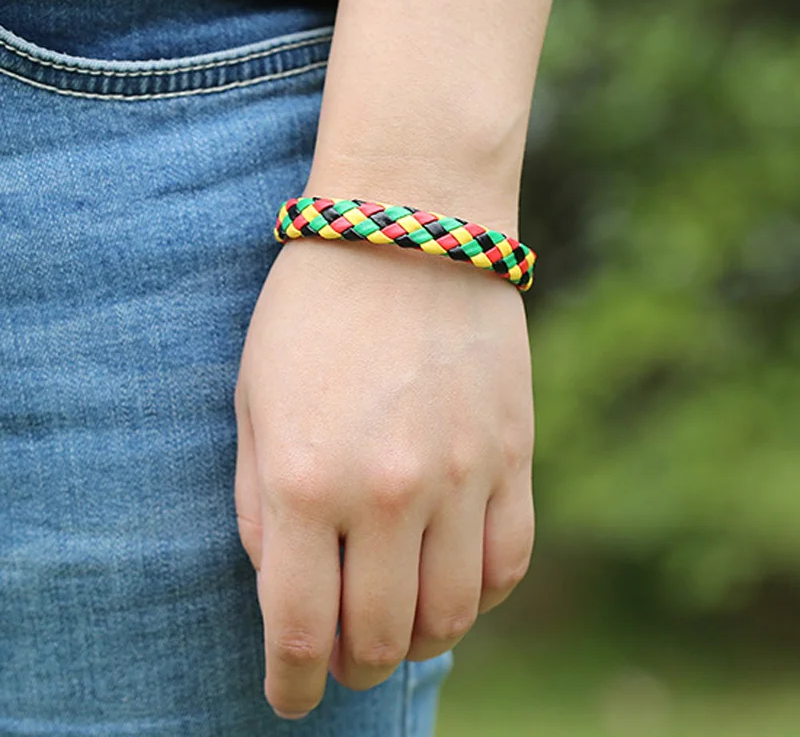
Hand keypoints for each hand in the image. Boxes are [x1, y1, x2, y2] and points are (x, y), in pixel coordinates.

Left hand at [234, 234, 534, 718]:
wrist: (409, 226)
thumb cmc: (313, 309)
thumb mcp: (253, 401)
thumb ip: (259, 504)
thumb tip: (283, 586)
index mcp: (304, 481)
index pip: (299, 629)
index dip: (291, 683)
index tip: (289, 697)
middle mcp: (387, 493)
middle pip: (379, 636)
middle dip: (351, 667)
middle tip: (340, 659)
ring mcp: (461, 476)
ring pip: (451, 615)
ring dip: (417, 642)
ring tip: (395, 629)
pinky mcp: (513, 453)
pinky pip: (509, 562)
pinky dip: (480, 596)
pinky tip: (452, 583)